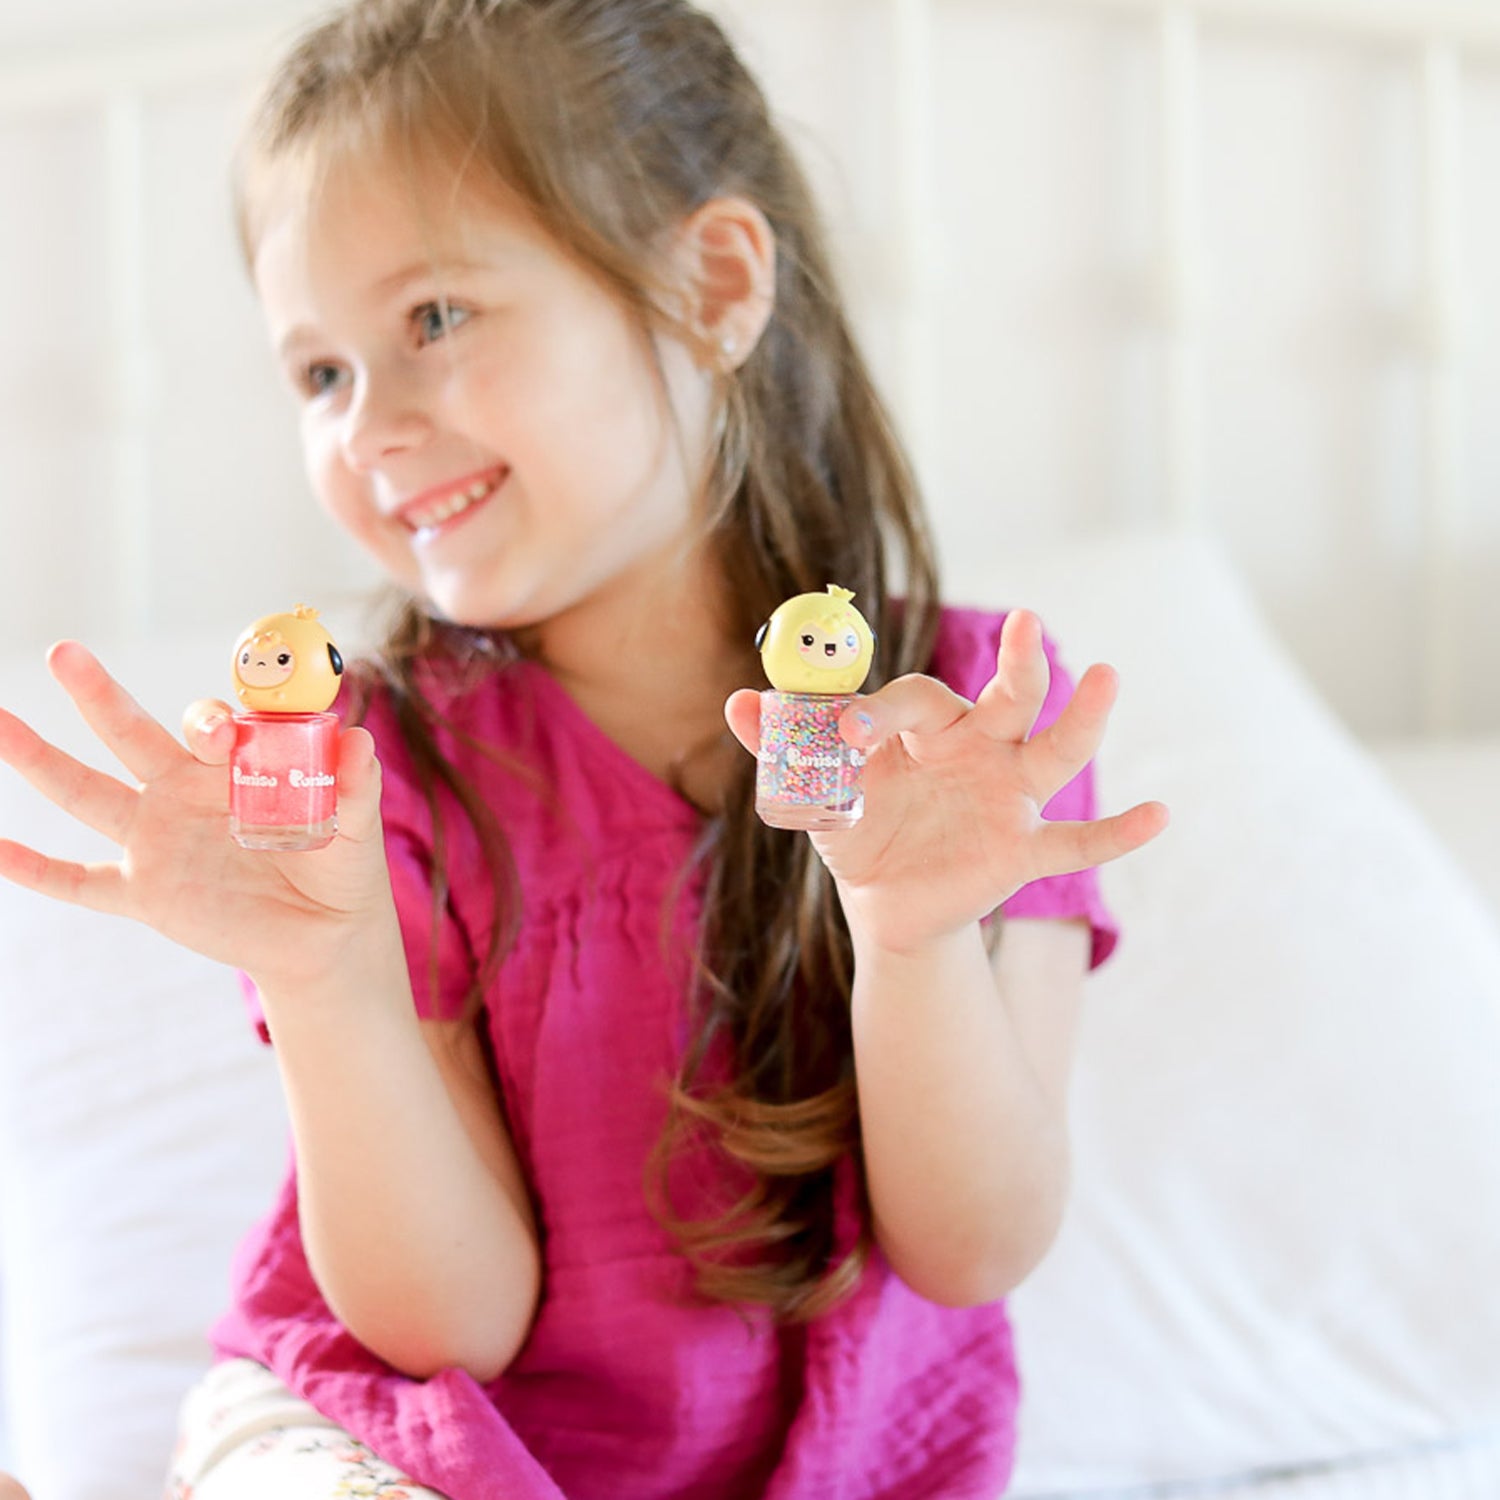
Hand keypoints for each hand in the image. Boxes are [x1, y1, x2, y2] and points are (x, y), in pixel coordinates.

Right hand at [0, 641, 394, 988]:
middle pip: (132, 733)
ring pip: (88, 791)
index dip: (211, 724)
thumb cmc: (341, 866)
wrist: (324, 935)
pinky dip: (38, 870)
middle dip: (100, 694)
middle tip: (66, 653)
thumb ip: (354, 787)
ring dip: (40, 759)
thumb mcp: (355, 827)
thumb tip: (358, 741)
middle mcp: (185, 791)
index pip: (211, 726)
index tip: (221, 735)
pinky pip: (81, 881)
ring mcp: (157, 839)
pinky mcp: (145, 892)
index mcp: (234, 765)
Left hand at [726, 609, 1167, 953]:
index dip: (880, 714)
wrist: (883, 901)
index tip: (846, 736)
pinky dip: (1119, 832)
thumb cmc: (856, 825)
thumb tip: (737, 703)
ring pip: (1054, 753)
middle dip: (1019, 663)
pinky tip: (1161, 814)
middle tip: (1027, 622)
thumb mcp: (815, 789)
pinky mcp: (1023, 850)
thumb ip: (783, 744)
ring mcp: (1008, 798)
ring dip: (1082, 720)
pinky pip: (1077, 843)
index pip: (915, 701)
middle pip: (1009, 698)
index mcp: (926, 727)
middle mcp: (978, 750)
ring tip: (1108, 678)